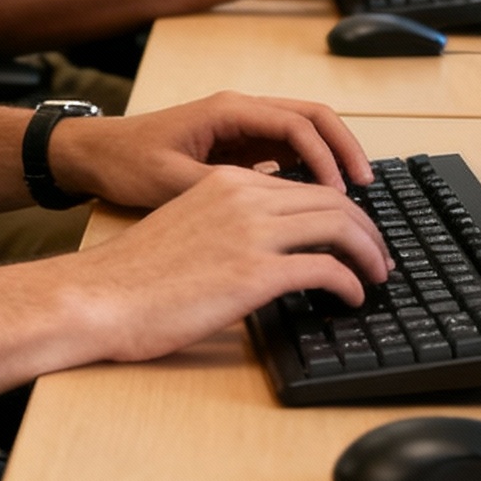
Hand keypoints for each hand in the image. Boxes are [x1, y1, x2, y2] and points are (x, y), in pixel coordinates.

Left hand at [50, 88, 372, 207]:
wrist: (95, 156)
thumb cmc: (127, 162)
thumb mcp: (173, 181)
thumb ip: (223, 191)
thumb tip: (273, 208)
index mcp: (229, 111)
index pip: (297, 124)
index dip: (327, 157)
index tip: (343, 194)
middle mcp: (242, 112)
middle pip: (313, 118)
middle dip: (344, 149)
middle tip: (366, 189)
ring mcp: (243, 128)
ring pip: (305, 134)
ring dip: (332, 159)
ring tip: (354, 198)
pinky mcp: (240, 148)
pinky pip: (288, 153)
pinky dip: (311, 171)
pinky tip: (321, 204)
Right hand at [63, 165, 388, 364]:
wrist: (101, 296)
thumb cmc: (134, 275)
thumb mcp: (186, 227)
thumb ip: (227, 225)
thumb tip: (264, 248)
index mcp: (226, 183)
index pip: (304, 184)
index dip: (341, 208)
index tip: (355, 234)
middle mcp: (243, 197)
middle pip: (331, 199)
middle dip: (366, 229)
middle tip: (379, 257)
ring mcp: (250, 233)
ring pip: (337, 226)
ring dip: (368, 253)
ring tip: (376, 276)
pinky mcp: (253, 273)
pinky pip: (325, 269)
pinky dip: (349, 283)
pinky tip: (351, 298)